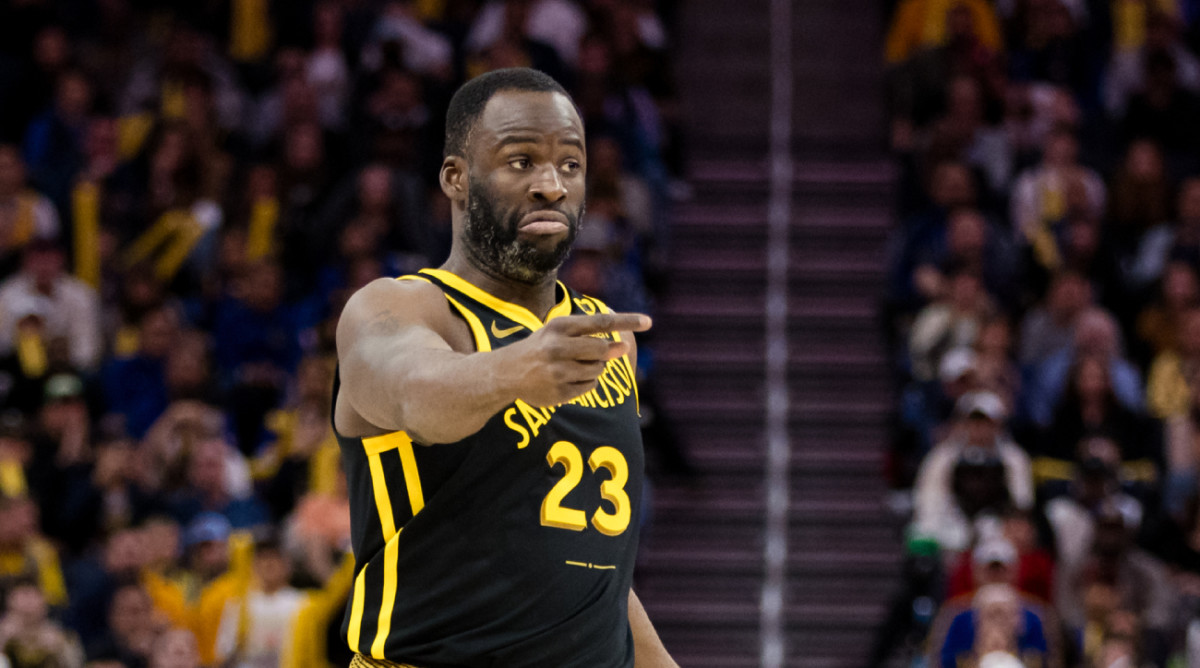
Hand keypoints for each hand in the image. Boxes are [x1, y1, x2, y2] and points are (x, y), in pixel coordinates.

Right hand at [507, 312, 649, 406]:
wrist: (507, 372)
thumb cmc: (541, 347)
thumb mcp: (560, 333)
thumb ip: (592, 336)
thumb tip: (625, 346)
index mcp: (559, 327)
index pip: (601, 322)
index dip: (627, 321)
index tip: (649, 322)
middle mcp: (557, 348)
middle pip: (602, 350)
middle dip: (605, 353)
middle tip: (595, 354)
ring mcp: (558, 372)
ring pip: (597, 370)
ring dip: (594, 369)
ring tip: (573, 366)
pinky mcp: (558, 392)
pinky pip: (590, 387)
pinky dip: (586, 383)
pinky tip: (567, 379)